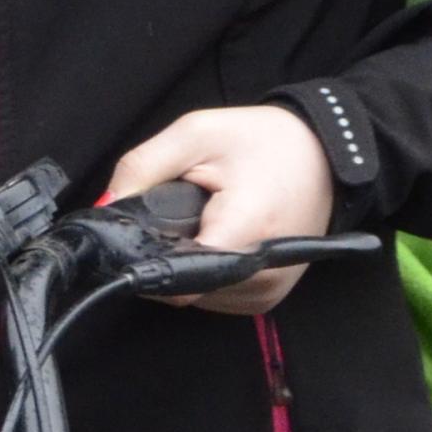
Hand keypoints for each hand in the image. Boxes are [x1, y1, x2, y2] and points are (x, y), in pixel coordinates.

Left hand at [106, 105, 337, 314]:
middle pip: (178, 285)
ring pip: (193, 295)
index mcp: (245, 232)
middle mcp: (261, 274)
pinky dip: (205, 270)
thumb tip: (105, 206)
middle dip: (165, 250)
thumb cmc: (265, 141)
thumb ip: (142, 167)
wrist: (325, 154)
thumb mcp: (196, 133)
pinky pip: (215, 295)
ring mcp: (267, 292)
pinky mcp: (268, 298)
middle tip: (182, 211)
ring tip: (207, 219)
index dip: (144, 254)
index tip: (139, 229)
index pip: (172, 275)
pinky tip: (218, 236)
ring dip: (185, 262)